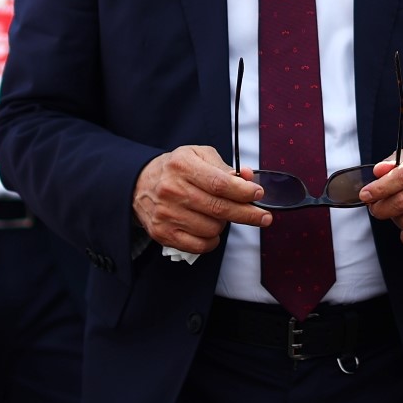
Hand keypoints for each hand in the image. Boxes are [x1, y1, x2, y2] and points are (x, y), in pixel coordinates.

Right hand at [132, 145, 270, 254]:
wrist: (139, 184)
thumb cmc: (175, 169)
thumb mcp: (198, 156)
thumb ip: (224, 167)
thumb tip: (249, 178)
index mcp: (182, 165)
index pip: (219, 183)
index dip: (243, 191)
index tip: (258, 194)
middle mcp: (172, 189)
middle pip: (219, 208)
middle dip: (247, 214)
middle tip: (264, 216)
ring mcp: (166, 213)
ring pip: (212, 229)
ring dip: (223, 225)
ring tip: (218, 215)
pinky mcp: (162, 233)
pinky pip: (199, 246)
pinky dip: (211, 241)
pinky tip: (210, 231)